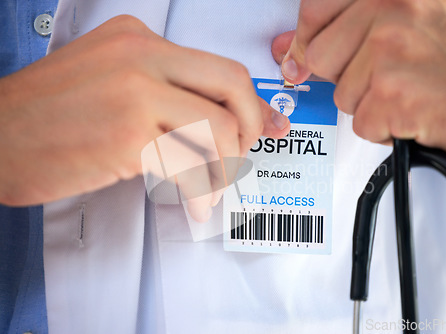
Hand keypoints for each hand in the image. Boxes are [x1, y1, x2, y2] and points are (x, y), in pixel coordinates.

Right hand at [0, 15, 289, 220]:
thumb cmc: (45, 116)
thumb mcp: (111, 83)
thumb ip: (167, 94)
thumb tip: (219, 116)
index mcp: (137, 39)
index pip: (218, 68)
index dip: (249, 104)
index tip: (263, 127)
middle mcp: (140, 56)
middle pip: (232, 85)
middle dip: (249, 128)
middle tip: (240, 156)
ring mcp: (134, 92)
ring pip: (219, 126)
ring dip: (226, 166)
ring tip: (211, 188)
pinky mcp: (127, 135)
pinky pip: (191, 163)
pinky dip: (202, 190)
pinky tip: (196, 203)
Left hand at [278, 0, 445, 162]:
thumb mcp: (407, 24)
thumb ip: (345, 28)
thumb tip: (289, 47)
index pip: (315, 8)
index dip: (310, 39)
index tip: (312, 54)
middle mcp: (393, 10)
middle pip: (320, 57)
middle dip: (346, 76)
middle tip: (388, 75)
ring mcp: (392, 52)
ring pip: (340, 94)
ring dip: (369, 103)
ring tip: (408, 92)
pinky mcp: (394, 95)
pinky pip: (360, 123)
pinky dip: (384, 128)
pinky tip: (414, 112)